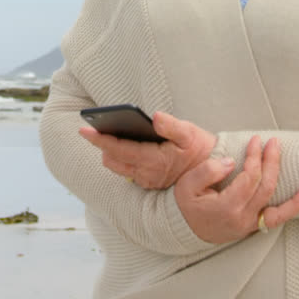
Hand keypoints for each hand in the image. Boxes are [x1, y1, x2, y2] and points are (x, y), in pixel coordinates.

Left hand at [79, 111, 216, 189]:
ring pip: (118, 167)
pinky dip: (121, 159)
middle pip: (112, 160)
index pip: (119, 149)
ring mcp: (147, 180)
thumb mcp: (189, 133)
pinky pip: (128, 171)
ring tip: (108, 135)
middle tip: (93, 128)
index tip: (84, 129)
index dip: (99, 139)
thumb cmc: (201, 149)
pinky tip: (124, 145)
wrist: (214, 170)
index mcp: (154, 160)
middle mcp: (147, 174)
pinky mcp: (150, 182)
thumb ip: (171, 125)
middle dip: (101, 145)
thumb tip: (154, 116)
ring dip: (110, 153)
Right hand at [174, 135, 298, 243]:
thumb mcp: (187, 185)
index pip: (248, 178)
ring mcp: (249, 224)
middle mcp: (241, 218)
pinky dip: (296, 205)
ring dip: (288, 182)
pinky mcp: (254, 226)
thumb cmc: (186, 205)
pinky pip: (279, 217)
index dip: (255, 157)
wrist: (185, 229)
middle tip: (273, 142)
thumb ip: (207, 171)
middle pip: (264, 186)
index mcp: (225, 207)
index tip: (255, 141)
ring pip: (276, 203)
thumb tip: (231, 162)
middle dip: (271, 161)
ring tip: (298, 166)